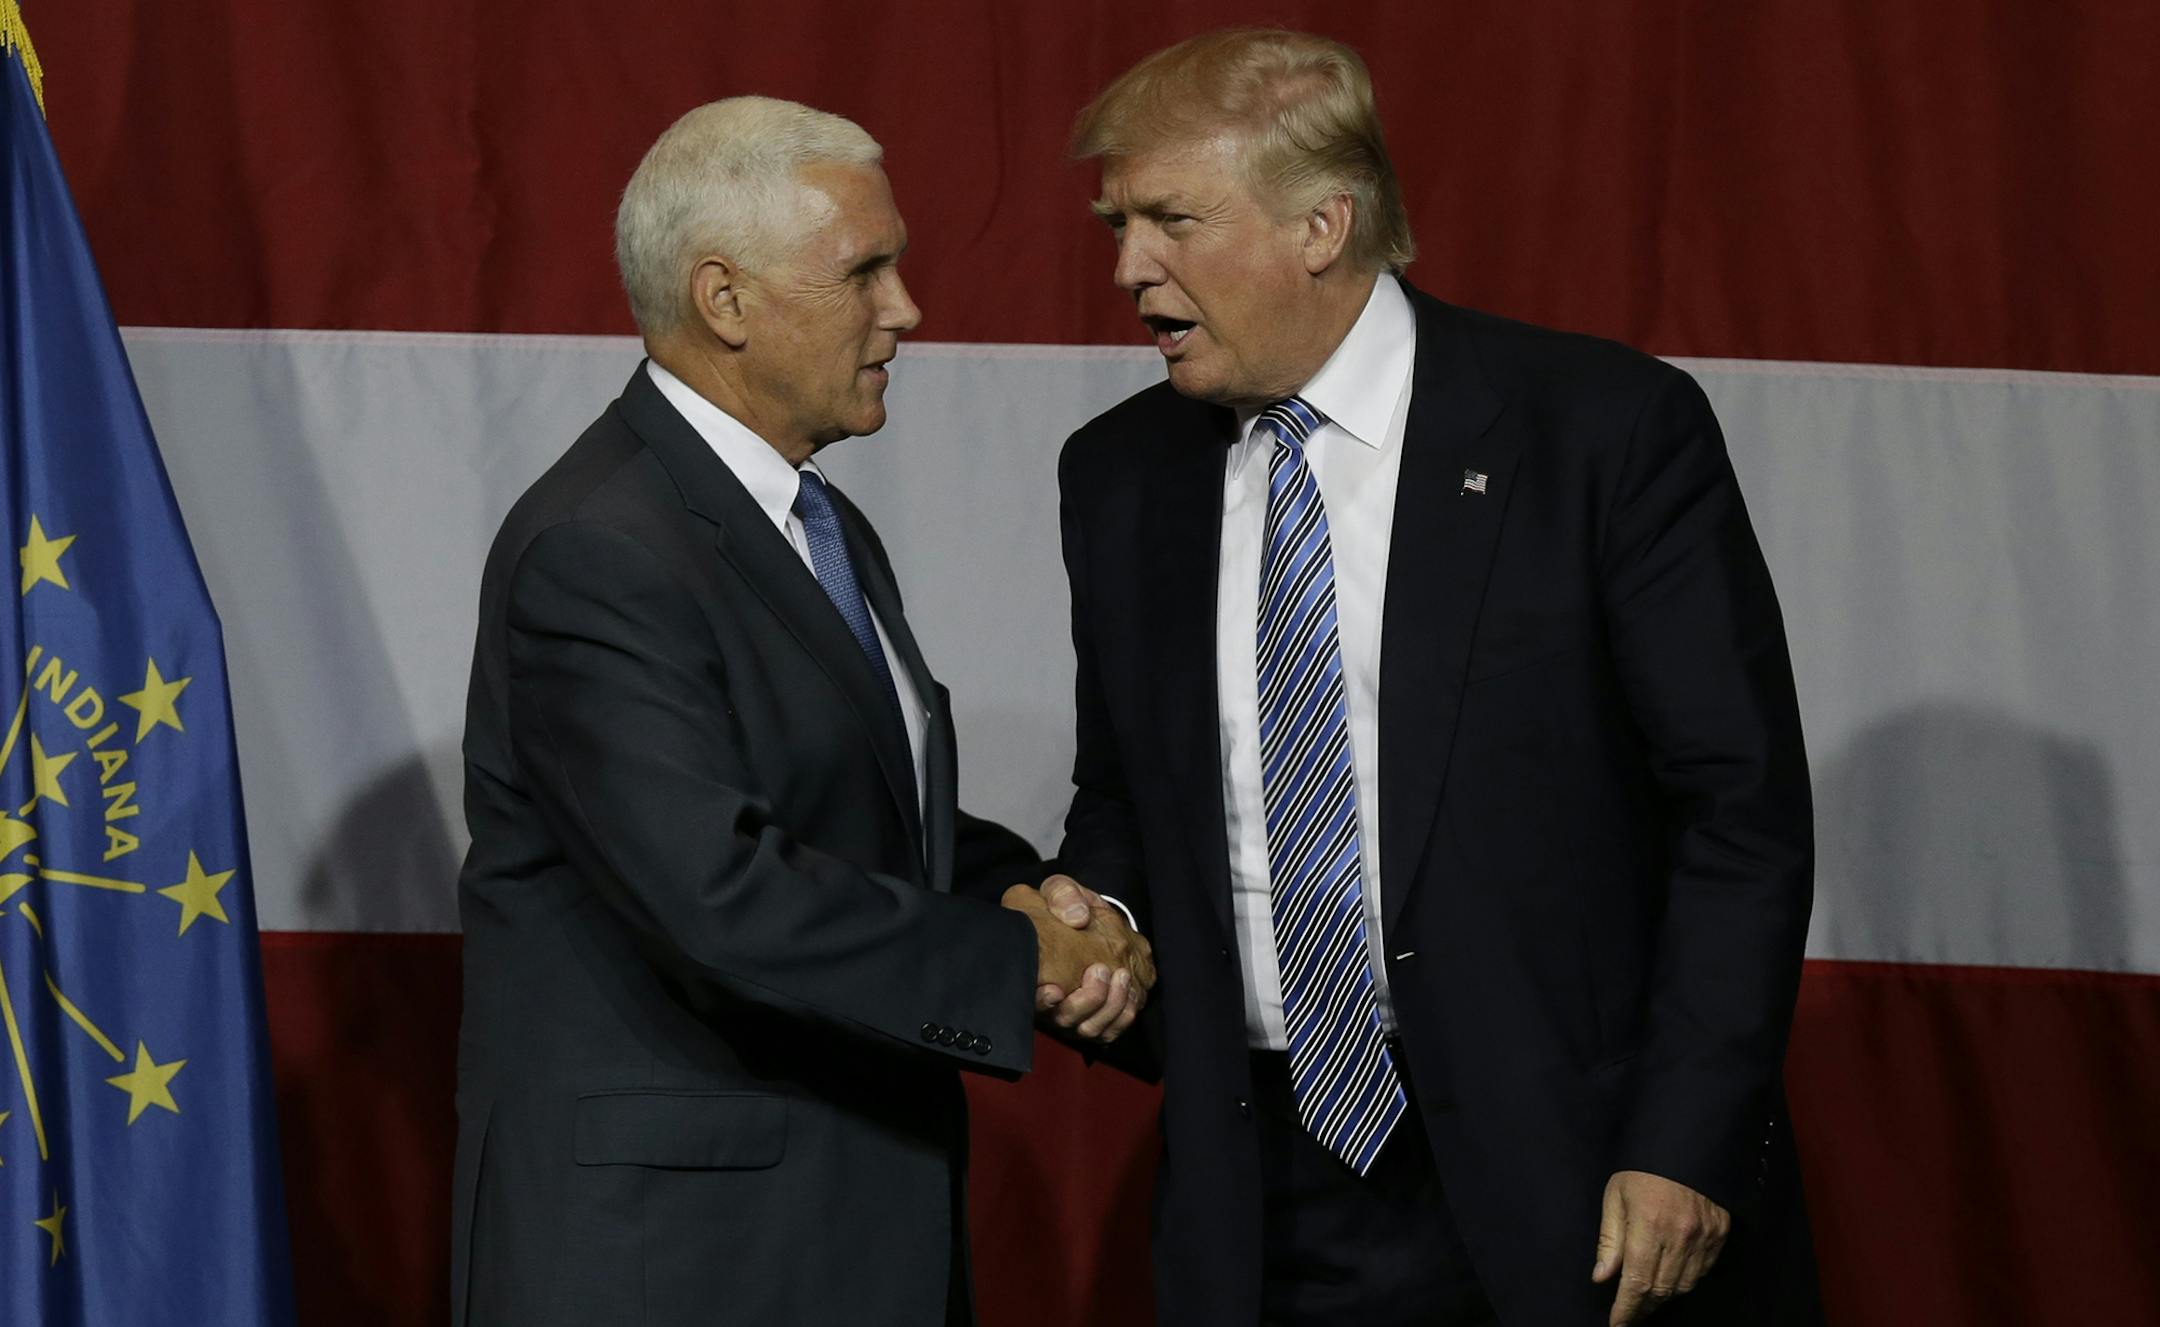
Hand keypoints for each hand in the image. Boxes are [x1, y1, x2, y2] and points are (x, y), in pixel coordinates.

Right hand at [1001, 876, 1153, 1042]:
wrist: (1086, 921)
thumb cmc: (1067, 908)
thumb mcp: (1059, 890)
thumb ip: (1062, 895)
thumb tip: (1077, 917)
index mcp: (1036, 973)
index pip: (1032, 999)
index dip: (1041, 1001)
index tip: (1053, 989)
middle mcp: (1054, 1000)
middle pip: (1066, 1019)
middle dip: (1086, 1000)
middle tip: (1099, 971)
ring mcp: (1077, 1013)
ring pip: (1091, 1028)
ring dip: (1109, 1005)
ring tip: (1121, 976)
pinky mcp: (1101, 1018)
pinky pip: (1111, 1031)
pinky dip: (1123, 1016)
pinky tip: (1131, 992)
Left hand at [1592, 1170, 1729, 1323]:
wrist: (1687, 1144)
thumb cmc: (1643, 1169)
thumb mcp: (1616, 1196)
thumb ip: (1609, 1240)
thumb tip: (1601, 1277)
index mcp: (1648, 1226)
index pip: (1636, 1283)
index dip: (1625, 1309)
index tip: (1617, 1324)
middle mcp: (1679, 1237)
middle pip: (1660, 1290)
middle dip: (1642, 1307)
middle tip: (1629, 1314)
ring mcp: (1703, 1238)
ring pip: (1683, 1286)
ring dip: (1664, 1298)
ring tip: (1647, 1300)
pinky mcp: (1720, 1235)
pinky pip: (1702, 1272)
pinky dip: (1685, 1282)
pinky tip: (1671, 1280)